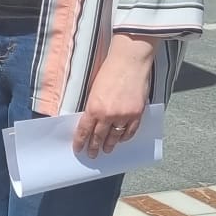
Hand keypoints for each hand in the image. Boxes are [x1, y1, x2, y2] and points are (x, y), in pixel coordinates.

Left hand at [74, 38, 155, 157]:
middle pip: (99, 137)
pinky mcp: (137, 113)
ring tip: (107, 150)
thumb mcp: (94, 90)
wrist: (130, 61)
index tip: (78, 149)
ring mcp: (124, 115)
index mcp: (94, 107)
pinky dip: (125, 137)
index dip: (81, 142)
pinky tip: (121, 140)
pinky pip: (130, 131)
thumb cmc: (109, 71)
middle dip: (95, 147)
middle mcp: (108, 114)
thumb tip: (90, 121)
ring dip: (110, 145)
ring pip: (115, 137)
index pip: (84, 130)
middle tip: (93, 154)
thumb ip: (93, 107)